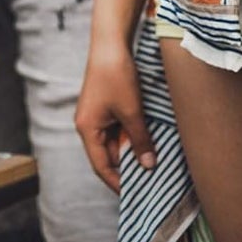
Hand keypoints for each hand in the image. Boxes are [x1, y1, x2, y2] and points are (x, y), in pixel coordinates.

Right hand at [75, 43, 155, 191]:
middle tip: (152, 180)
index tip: (136, 197)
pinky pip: (119, 129)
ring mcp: (98, 116)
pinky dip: (132, 136)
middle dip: (129, 167)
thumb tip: (148, 165)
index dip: (117, 183)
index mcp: (87, 129)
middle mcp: (89, 125)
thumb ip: (139, 140)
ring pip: (116, 142)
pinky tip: (149, 141)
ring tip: (154, 162)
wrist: (111, 43)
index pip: (101, 166)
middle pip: (109, 156)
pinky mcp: (106, 107)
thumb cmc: (115, 76)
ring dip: (133, 150)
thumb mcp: (131, 112)